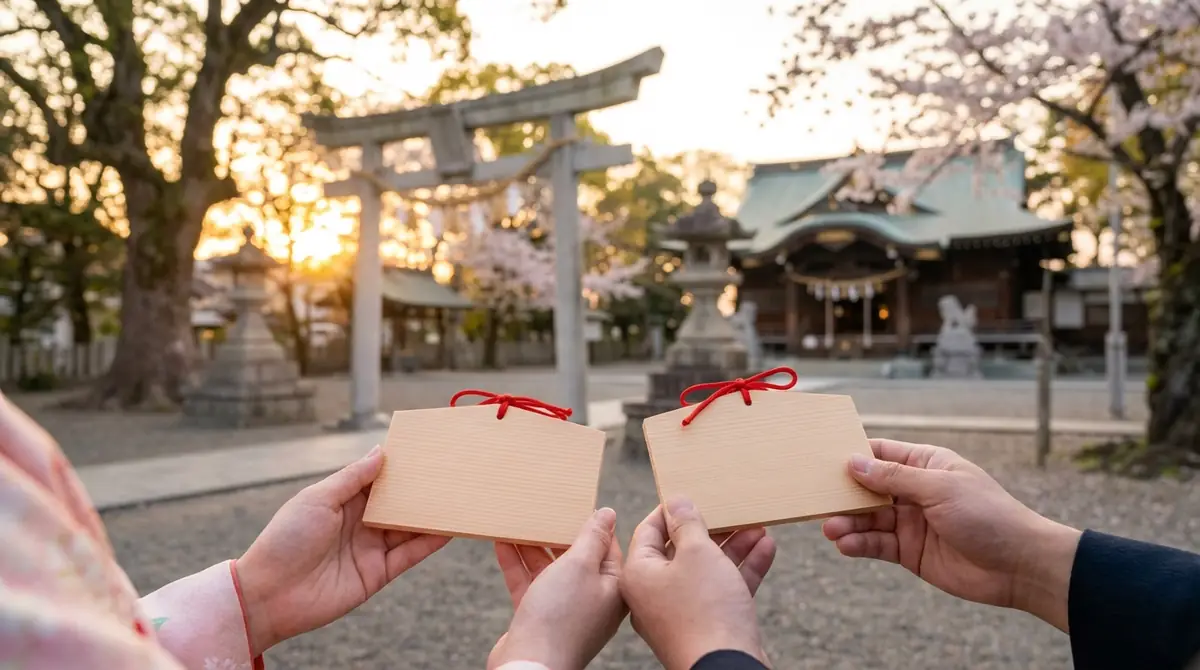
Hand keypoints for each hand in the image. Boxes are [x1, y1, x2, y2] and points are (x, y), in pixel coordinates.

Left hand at [236, 445, 450, 655]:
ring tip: (457, 499)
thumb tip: (381, 452)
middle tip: (450, 473)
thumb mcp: (318, 498)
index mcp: (343, 501)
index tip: (425, 452)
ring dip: (430, 515)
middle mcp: (360, 523)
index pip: (378, 480)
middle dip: (421, 490)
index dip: (399, 468)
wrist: (269, 595)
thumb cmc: (286, 540)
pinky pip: (409, 555)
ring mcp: (371, 548)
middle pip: (398, 504)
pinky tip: (448, 529)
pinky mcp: (378, 573)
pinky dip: (430, 543)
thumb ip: (353, 477)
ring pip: (408, 528)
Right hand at [488, 508, 625, 669]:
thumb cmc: (560, 617)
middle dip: (557, 532)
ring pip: (549, 569)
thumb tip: (608, 513)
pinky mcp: (539, 617)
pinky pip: (529, 583)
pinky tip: (502, 542)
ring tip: (517, 520)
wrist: (529, 663)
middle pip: (576, 556)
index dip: (593, 523)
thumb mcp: (579, 565)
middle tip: (544, 507)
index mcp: (613, 587)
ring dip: (532, 545)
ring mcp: (565, 609)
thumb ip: (592, 537)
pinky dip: (517, 564)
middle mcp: (592, 598)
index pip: (608, 546)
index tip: (576, 502)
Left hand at [621, 497, 776, 669]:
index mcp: (639, 574)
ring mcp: (680, 612)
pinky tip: (766, 549)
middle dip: (712, 528)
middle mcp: (654, 594)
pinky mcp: (706, 626)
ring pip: (706, 570)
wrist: (727, 669)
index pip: (649, 530)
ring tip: (758, 526)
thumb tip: (676, 501)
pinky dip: (742, 570)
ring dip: (733, 546)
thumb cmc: (706, 610)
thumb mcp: (697, 553)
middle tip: (732, 510)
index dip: (672, 510)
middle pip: (681, 550)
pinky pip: (721, 590)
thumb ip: (688, 523)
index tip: (693, 493)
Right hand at [822, 438, 1080, 631]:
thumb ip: (894, 478)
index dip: (853, 455)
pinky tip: (845, 545)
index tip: (822, 459)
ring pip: (869, 519)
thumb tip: (853, 462)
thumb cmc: (988, 515)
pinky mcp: (910, 552)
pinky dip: (860, 544)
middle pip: (868, 488)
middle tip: (818, 499)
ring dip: (849, 523)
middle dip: (844, 494)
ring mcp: (911, 522)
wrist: (1019, 566)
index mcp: (926, 464)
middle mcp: (915, 491)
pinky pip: (877, 545)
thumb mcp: (940, 488)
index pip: (881, 454)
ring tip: (831, 528)